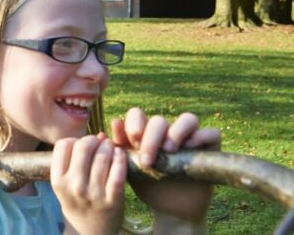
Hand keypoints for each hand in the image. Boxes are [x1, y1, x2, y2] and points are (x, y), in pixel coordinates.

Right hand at [51, 134, 125, 234]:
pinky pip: (118, 172)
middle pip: (83, 147)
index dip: (75, 140)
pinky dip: (120, 159)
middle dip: (93, 140)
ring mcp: (93, 194)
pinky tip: (120, 154)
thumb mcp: (66, 183)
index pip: (63, 145)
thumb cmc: (78, 201)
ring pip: (102, 157)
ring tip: (110, 147)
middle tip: (99, 142)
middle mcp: (74, 186)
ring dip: (108, 146)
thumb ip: (75, 160)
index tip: (82, 144)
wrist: (89, 232)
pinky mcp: (112, 199)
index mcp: (58, 180)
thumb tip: (100, 135)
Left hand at [111, 108, 220, 223]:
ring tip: (169, 149)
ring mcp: (190, 138)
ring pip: (187, 119)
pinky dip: (200, 136)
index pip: (138, 115)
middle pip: (159, 120)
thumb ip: (121, 147)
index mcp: (146, 133)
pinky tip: (189, 148)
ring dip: (175, 132)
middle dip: (150, 137)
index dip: (133, 125)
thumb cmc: (148, 186)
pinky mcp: (210, 147)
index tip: (131, 144)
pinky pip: (210, 133)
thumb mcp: (130, 168)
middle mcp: (168, 131)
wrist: (170, 209)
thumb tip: (114, 122)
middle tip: (147, 159)